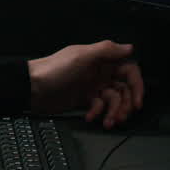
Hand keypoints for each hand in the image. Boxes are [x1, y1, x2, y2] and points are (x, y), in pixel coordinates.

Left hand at [27, 40, 143, 128]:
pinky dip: (97, 113)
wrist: (32, 88)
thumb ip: (106, 50)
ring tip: (108, 122)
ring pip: (113, 101)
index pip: (129, 70)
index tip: (137, 100)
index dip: (136, 85)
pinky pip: (98, 108)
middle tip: (123, 115)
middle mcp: (100, 72)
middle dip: (126, 103)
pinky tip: (89, 117)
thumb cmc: (55, 69)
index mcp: (101, 59)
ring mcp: (92, 86)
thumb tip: (130, 47)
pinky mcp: (84, 100)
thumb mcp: (81, 56)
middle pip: (124, 88)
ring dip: (113, 112)